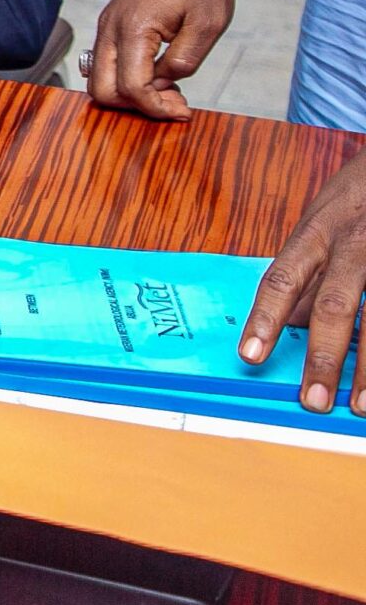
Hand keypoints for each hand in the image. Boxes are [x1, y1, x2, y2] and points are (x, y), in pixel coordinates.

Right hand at [87, 0, 235, 120]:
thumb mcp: (208, 26)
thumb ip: (183, 62)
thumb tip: (161, 86)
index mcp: (134, 28)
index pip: (132, 87)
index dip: (157, 108)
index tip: (184, 110)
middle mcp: (111, 28)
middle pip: (102, 90)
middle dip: (136, 106)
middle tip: (173, 102)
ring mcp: (107, 25)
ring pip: (99, 79)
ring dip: (131, 94)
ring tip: (168, 89)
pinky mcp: (112, 24)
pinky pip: (107, 63)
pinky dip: (127, 78)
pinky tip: (158, 74)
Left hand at [239, 151, 365, 414]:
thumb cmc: (357, 199)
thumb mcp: (321, 223)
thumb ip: (306, 271)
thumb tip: (286, 322)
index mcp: (317, 233)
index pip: (282, 278)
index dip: (265, 319)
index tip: (250, 356)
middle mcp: (353, 242)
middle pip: (335, 303)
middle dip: (323, 355)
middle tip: (312, 400)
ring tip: (362, 405)